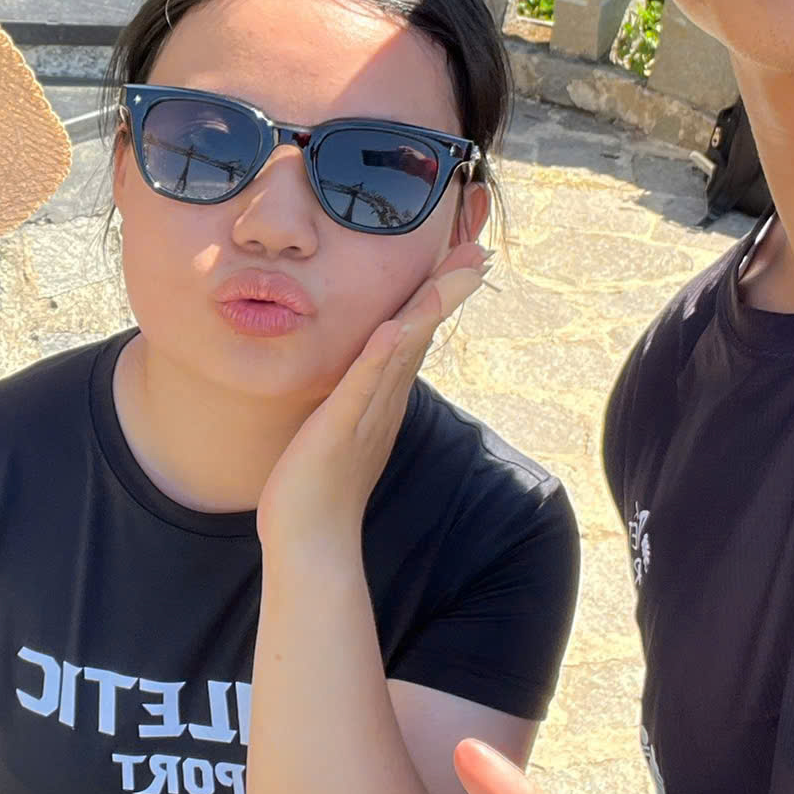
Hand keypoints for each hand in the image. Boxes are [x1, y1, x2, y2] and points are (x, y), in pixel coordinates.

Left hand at [256, 241, 487, 549]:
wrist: (311, 542)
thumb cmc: (320, 488)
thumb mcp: (344, 429)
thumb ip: (358, 400)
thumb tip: (365, 376)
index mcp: (384, 398)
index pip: (414, 335)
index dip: (438, 296)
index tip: (465, 260)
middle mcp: (385, 403)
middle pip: (422, 334)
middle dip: (450, 290)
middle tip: (481, 252)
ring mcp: (367, 416)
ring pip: (403, 351)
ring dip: (428, 310)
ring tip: (456, 273)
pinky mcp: (340, 430)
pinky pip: (364, 387)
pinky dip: (380, 356)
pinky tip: (394, 327)